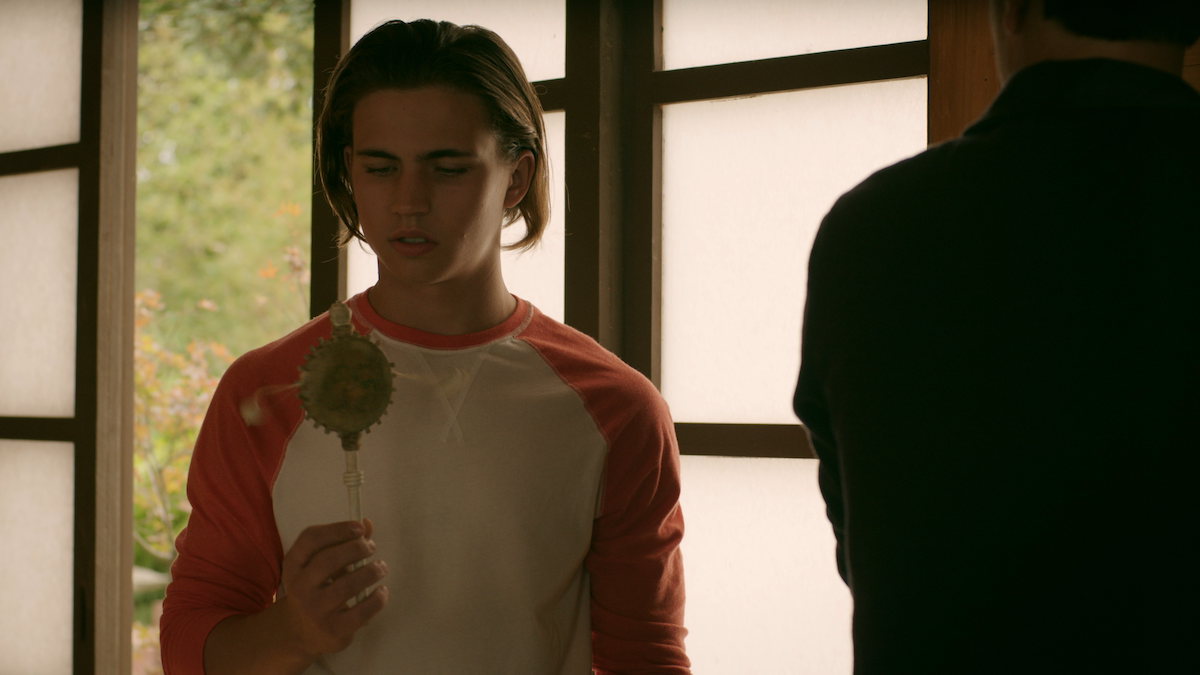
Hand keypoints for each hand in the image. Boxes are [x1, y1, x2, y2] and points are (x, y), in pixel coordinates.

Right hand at [277, 518, 387, 655]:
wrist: (302, 632)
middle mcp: (299, 588)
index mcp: (293, 565)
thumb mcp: (321, 566)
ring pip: (347, 586)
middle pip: (328, 560)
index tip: (360, 527)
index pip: (310, 539)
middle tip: (371, 547)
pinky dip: (377, 599)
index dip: (337, 529)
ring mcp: (315, 610)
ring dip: (371, 571)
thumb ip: (344, 543)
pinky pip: (361, 612)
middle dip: (356, 548)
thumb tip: (368, 523)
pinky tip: (381, 591)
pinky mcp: (333, 629)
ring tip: (381, 567)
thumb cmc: (318, 589)